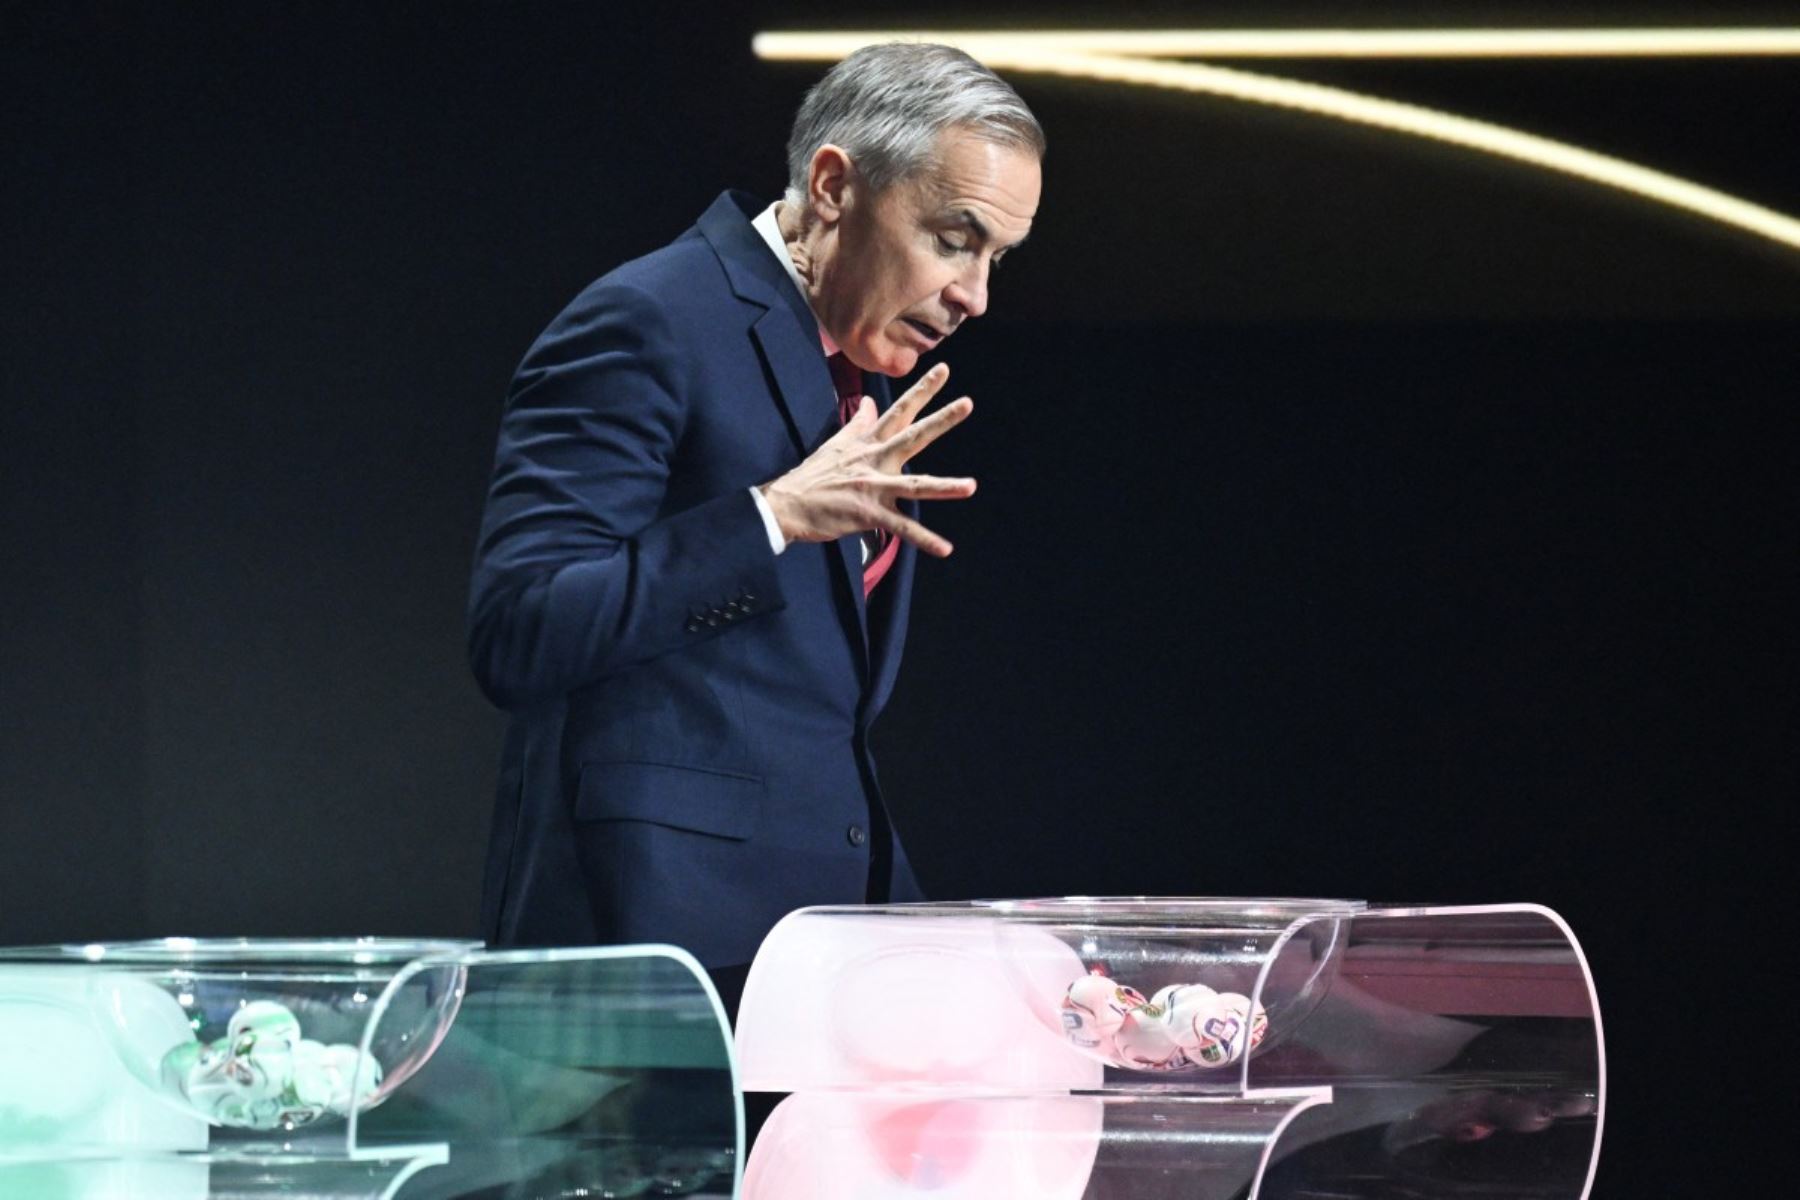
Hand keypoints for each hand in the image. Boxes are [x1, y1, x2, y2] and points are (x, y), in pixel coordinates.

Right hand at [759, 362, 975, 556]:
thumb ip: (859, 423)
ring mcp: (873, 487)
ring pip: (915, 486)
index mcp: (869, 443)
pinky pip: (902, 528)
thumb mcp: (837, 443)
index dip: (922, 390)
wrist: (788, 504)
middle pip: (913, 437)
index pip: (900, 411)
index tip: (944, 369)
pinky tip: (945, 548)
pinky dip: (924, 540)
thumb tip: (870, 402)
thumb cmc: (813, 475)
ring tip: (971, 486)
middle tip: (967, 404)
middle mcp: (875, 460)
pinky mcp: (869, 514)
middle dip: (940, 420)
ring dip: (944, 487)